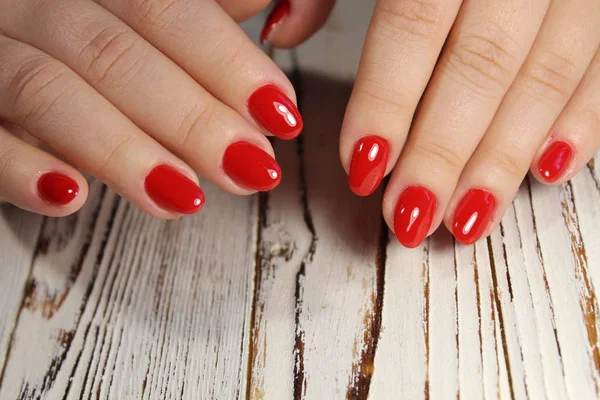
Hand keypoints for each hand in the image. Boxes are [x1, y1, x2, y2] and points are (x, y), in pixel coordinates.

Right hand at [0, 0, 301, 216]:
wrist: (1, 58)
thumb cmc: (81, 43)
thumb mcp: (137, 18)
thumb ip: (201, 16)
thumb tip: (280, 18)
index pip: (165, 9)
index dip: (228, 65)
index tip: (281, 115)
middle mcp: (37, 4)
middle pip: (116, 55)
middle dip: (193, 119)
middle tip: (253, 168)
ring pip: (49, 91)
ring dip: (123, 151)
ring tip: (185, 197)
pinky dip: (20, 169)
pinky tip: (70, 198)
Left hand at [310, 0, 597, 246]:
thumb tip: (279, 32)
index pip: (414, 24)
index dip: (387, 103)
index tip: (363, 169)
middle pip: (483, 63)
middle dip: (445, 152)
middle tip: (411, 216)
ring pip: (549, 71)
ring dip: (506, 155)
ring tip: (468, 217)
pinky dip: (586, 118)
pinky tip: (551, 167)